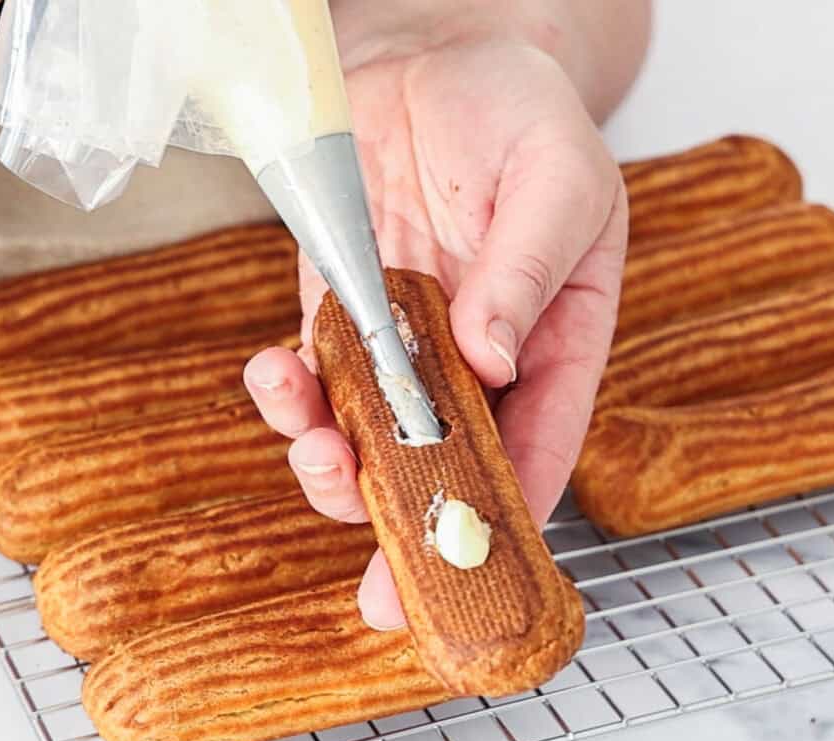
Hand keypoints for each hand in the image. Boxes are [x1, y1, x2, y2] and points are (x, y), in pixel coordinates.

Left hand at [245, 20, 634, 628]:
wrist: (433, 59)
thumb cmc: (518, 112)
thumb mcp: (557, 176)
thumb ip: (530, 266)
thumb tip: (490, 357)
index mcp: (552, 341)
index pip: (539, 446)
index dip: (509, 515)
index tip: (475, 570)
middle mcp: (477, 361)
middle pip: (447, 467)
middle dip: (411, 529)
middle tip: (381, 588)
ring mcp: (403, 344)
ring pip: (370, 438)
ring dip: (335, 466)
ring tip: (316, 452)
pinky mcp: (339, 316)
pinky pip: (311, 377)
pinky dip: (286, 393)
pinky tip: (276, 375)